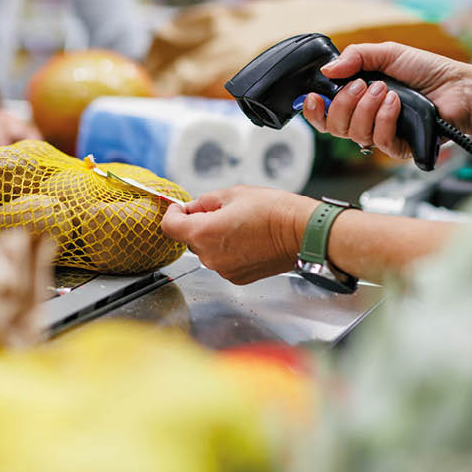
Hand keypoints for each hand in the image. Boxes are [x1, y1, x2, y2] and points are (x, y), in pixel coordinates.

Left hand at [160, 187, 318, 284]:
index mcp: (203, 233)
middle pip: (189, 239)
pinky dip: (228, 250)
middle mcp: (209, 256)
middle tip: (221, 211)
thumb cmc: (273, 211)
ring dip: (214, 238)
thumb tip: (192, 207)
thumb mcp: (233, 193)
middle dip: (198, 224)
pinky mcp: (237, 277)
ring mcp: (223, 270)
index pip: (169, 227)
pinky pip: (222, 261)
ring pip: (207, 250)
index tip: (181, 208)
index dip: (173, 214)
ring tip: (240, 225)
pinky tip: (247, 239)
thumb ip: (205, 201)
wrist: (302, 233)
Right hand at [302, 42, 471, 160]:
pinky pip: (379, 140)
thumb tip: (327, 69)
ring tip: (386, 90)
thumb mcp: (387, 53)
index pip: (325, 114)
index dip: (314, 110)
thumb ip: (355, 57)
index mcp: (358, 100)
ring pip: (354, 134)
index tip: (312, 98)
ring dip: (367, 108)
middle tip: (363, 85)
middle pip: (334, 126)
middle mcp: (366, 120)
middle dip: (343, 103)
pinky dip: (384, 118)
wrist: (459, 87)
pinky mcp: (399, 147)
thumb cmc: (427, 71)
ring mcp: (381, 135)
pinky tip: (397, 103)